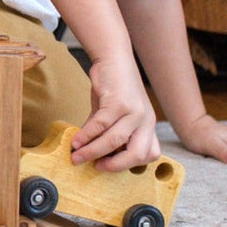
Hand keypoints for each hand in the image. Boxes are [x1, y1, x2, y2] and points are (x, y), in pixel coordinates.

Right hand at [71, 54, 160, 171]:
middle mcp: (146, 121)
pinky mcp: (118, 102)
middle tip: (95, 167)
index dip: (130, 164)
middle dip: (114, 165)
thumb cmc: (114, 88)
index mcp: (148, 126)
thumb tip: (88, 151)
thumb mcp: (115, 114)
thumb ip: (106, 133)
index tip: (108, 165)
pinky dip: (86, 135)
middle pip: (137, 155)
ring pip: (114, 141)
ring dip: (93, 151)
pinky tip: (76, 140)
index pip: (150, 154)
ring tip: (77, 156)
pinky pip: (100, 125)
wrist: (114, 59)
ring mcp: (134, 111)